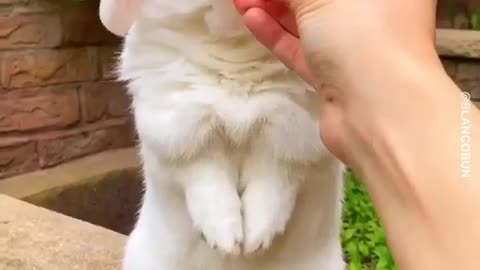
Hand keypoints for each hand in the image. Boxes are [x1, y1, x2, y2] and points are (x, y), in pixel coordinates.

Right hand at [234, 0, 442, 165]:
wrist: (378, 110)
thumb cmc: (362, 33)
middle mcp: (374, 14)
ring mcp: (354, 47)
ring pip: (308, 22)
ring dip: (274, 10)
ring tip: (240, 1)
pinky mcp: (336, 76)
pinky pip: (303, 49)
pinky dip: (277, 34)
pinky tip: (252, 19)